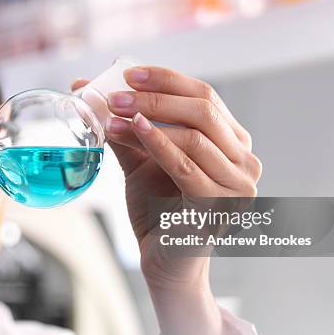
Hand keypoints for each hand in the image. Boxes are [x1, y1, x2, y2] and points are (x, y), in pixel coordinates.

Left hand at [71, 66, 261, 289]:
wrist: (165, 260)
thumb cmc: (158, 209)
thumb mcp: (143, 159)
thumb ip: (126, 126)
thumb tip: (89, 89)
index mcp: (233, 142)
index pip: (205, 96)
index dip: (167, 79)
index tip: (129, 74)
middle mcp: (245, 160)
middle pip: (203, 109)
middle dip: (155, 97)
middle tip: (115, 95)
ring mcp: (239, 184)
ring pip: (194, 135)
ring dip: (148, 119)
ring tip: (112, 116)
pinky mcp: (221, 205)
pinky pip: (186, 166)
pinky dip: (157, 144)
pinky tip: (130, 131)